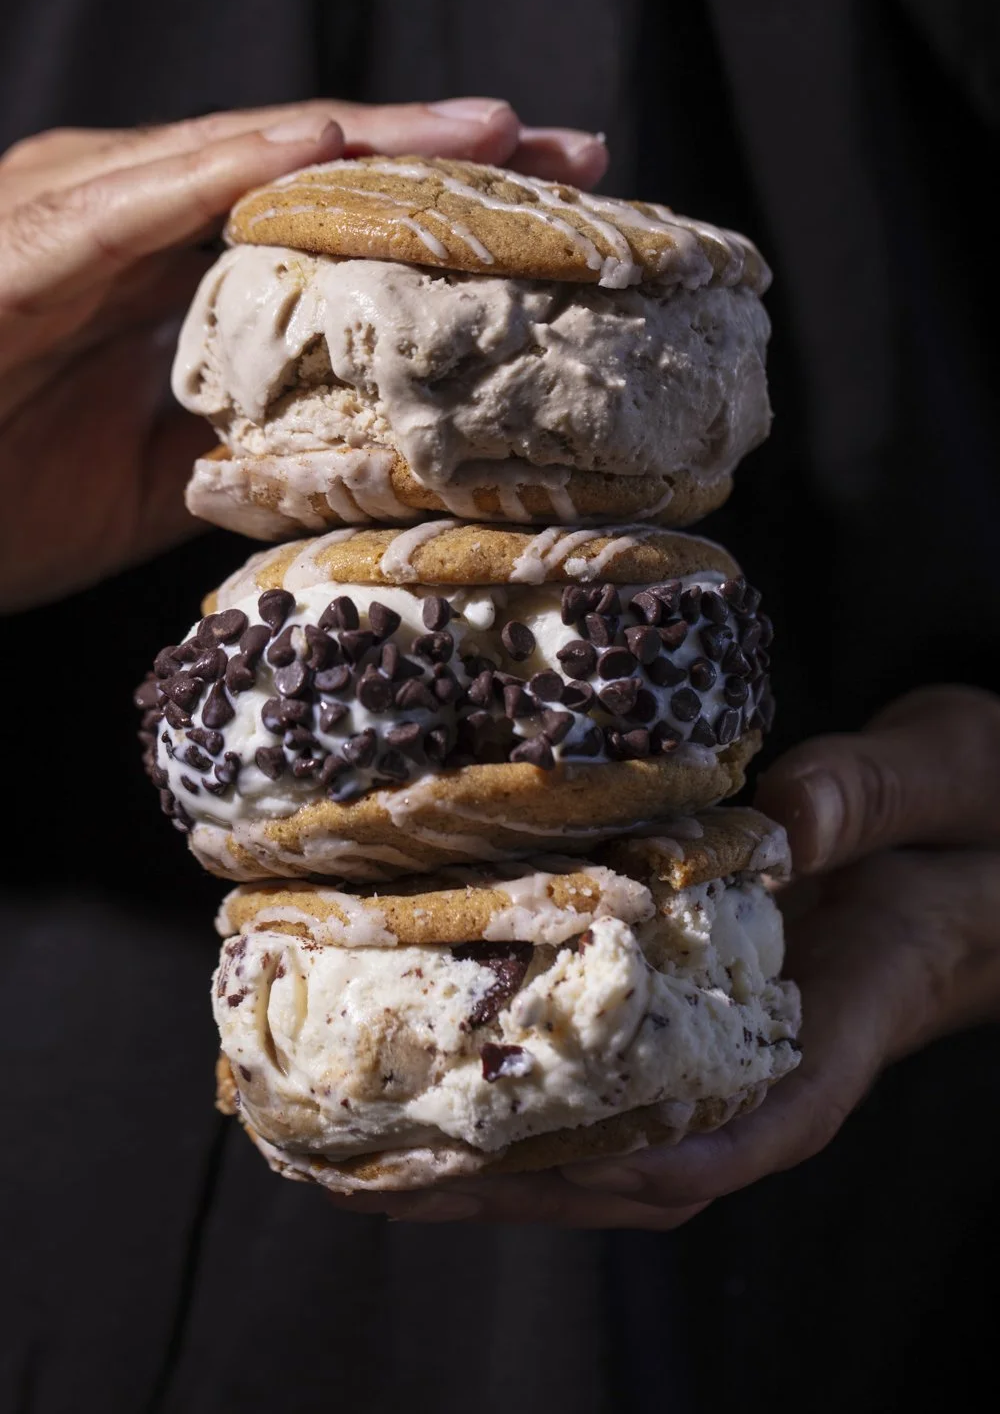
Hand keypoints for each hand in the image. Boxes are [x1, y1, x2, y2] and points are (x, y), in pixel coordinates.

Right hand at [0, 98, 606, 610]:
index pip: (325, 223)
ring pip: (255, 156)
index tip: (555, 228)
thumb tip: (353, 450)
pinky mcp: (41, 235)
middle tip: (577, 157)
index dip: (438, 218)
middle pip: (314, 169)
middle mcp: (136, 215)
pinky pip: (154, 191)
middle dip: (446, 163)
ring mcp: (86, 211)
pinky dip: (246, 164)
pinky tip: (334, 147)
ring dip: (380, 143)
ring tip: (496, 139)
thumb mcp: (159, 478)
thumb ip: (246, 441)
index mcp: (172, 269)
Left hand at [335, 686, 999, 1226]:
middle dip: (526, 1186)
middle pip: (656, 1163)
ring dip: (502, 1163)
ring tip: (369, 1153)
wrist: (988, 835)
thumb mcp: (952, 775)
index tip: (548, 1161)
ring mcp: (738, 1036)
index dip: (660, 1158)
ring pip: (621, 1140)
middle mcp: (783, 1048)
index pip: (767, 1119)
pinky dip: (527, 1100)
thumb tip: (781, 820)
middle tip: (386, 1174)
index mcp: (855, 1005)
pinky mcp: (703, 1006)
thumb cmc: (981, 809)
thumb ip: (876, 794)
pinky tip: (436, 1081)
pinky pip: (614, 1079)